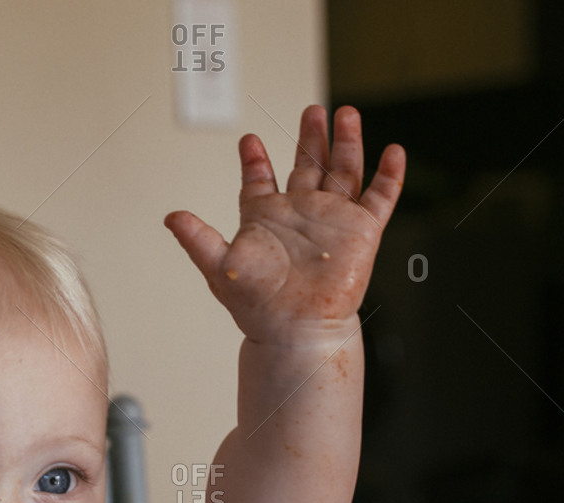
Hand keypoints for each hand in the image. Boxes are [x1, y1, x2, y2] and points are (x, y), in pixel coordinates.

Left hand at [164, 106, 403, 343]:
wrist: (294, 330)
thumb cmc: (257, 305)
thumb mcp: (219, 266)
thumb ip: (197, 237)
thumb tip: (170, 216)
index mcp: (267, 218)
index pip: (261, 180)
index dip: (255, 160)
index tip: (248, 140)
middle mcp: (301, 214)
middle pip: (308, 165)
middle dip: (310, 137)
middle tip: (311, 110)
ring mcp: (333, 220)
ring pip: (344, 170)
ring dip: (346, 142)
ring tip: (346, 113)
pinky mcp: (362, 232)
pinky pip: (379, 198)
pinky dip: (389, 175)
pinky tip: (393, 151)